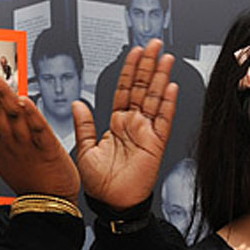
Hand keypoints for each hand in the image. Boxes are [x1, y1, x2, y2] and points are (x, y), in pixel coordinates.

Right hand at [0, 60, 79, 200]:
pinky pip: (37, 129)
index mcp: (1, 143)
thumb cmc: (30, 180)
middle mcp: (11, 142)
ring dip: (2, 96)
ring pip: (13, 116)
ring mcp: (27, 145)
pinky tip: (22, 100)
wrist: (48, 205)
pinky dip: (30, 114)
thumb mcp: (3, 157)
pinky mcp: (46, 149)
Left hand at [72, 39, 177, 209]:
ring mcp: (146, 132)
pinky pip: (163, 119)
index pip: (124, 89)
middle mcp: (133, 125)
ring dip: (160, 77)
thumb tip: (78, 102)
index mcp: (117, 124)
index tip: (135, 52)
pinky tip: (170, 86)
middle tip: (154, 44)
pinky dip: (167, 103)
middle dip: (148, 65)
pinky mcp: (156, 144)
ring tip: (165, 58)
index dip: (129, 70)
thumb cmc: (101, 184)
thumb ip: (85, 124)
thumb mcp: (85, 149)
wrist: (112, 205)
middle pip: (142, 88)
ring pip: (154, 98)